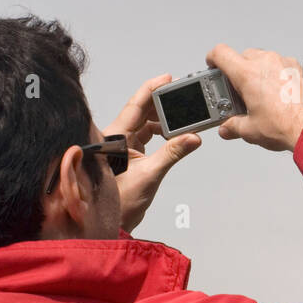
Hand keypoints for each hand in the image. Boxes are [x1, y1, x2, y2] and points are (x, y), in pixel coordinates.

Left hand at [103, 74, 200, 230]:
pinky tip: (173, 134)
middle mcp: (115, 138)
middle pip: (141, 111)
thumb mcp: (150, 175)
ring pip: (144, 123)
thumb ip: (172, 153)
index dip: (151, 89)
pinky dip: (160, 132)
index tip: (167, 79)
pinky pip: (145, 135)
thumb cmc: (118, 203)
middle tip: (181, 96)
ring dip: (163, 119)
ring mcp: (120, 145)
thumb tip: (192, 138)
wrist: (110, 224)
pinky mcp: (127, 154)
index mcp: (114, 137)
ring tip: (182, 117)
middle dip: (162, 103)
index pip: (135, 105)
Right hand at [205, 45, 302, 151]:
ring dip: (258, 73)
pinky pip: (282, 67)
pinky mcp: (300, 70)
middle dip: (237, 71)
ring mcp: (286, 63)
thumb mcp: (251, 130)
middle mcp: (267, 62)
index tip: (212, 65)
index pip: (221, 53)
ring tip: (258, 96)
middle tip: (237, 91)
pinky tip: (277, 97)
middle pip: (243, 56)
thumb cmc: (287, 125)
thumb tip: (228, 128)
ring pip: (264, 60)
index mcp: (248, 73)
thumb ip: (233, 126)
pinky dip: (276, 77)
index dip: (213, 58)